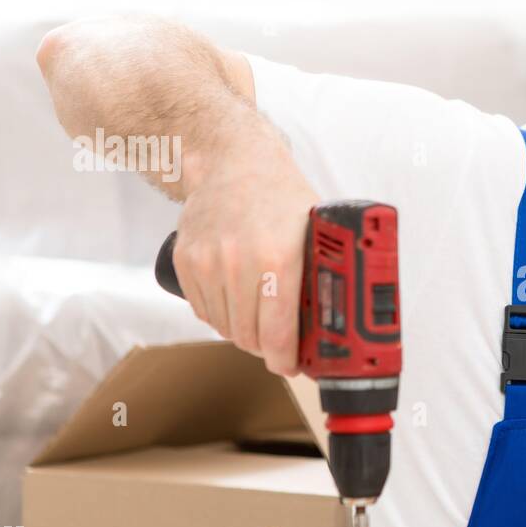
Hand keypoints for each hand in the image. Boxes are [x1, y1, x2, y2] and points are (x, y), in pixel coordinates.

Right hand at [172, 138, 317, 375]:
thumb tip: (340, 322)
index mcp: (279, 258)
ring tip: (259, 320)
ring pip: (224, 327)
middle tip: (279, 344)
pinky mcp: (185, 260)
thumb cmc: (282, 197)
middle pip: (249, 336)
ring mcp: (208, 262)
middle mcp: (240, 262)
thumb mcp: (316, 231)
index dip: (285, 359)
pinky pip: (203, 311)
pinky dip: (220, 316)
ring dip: (243, 332)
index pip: (277, 333)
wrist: (234, 161)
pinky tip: (236, 304)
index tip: (291, 365)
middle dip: (267, 348)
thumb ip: (324, 274)